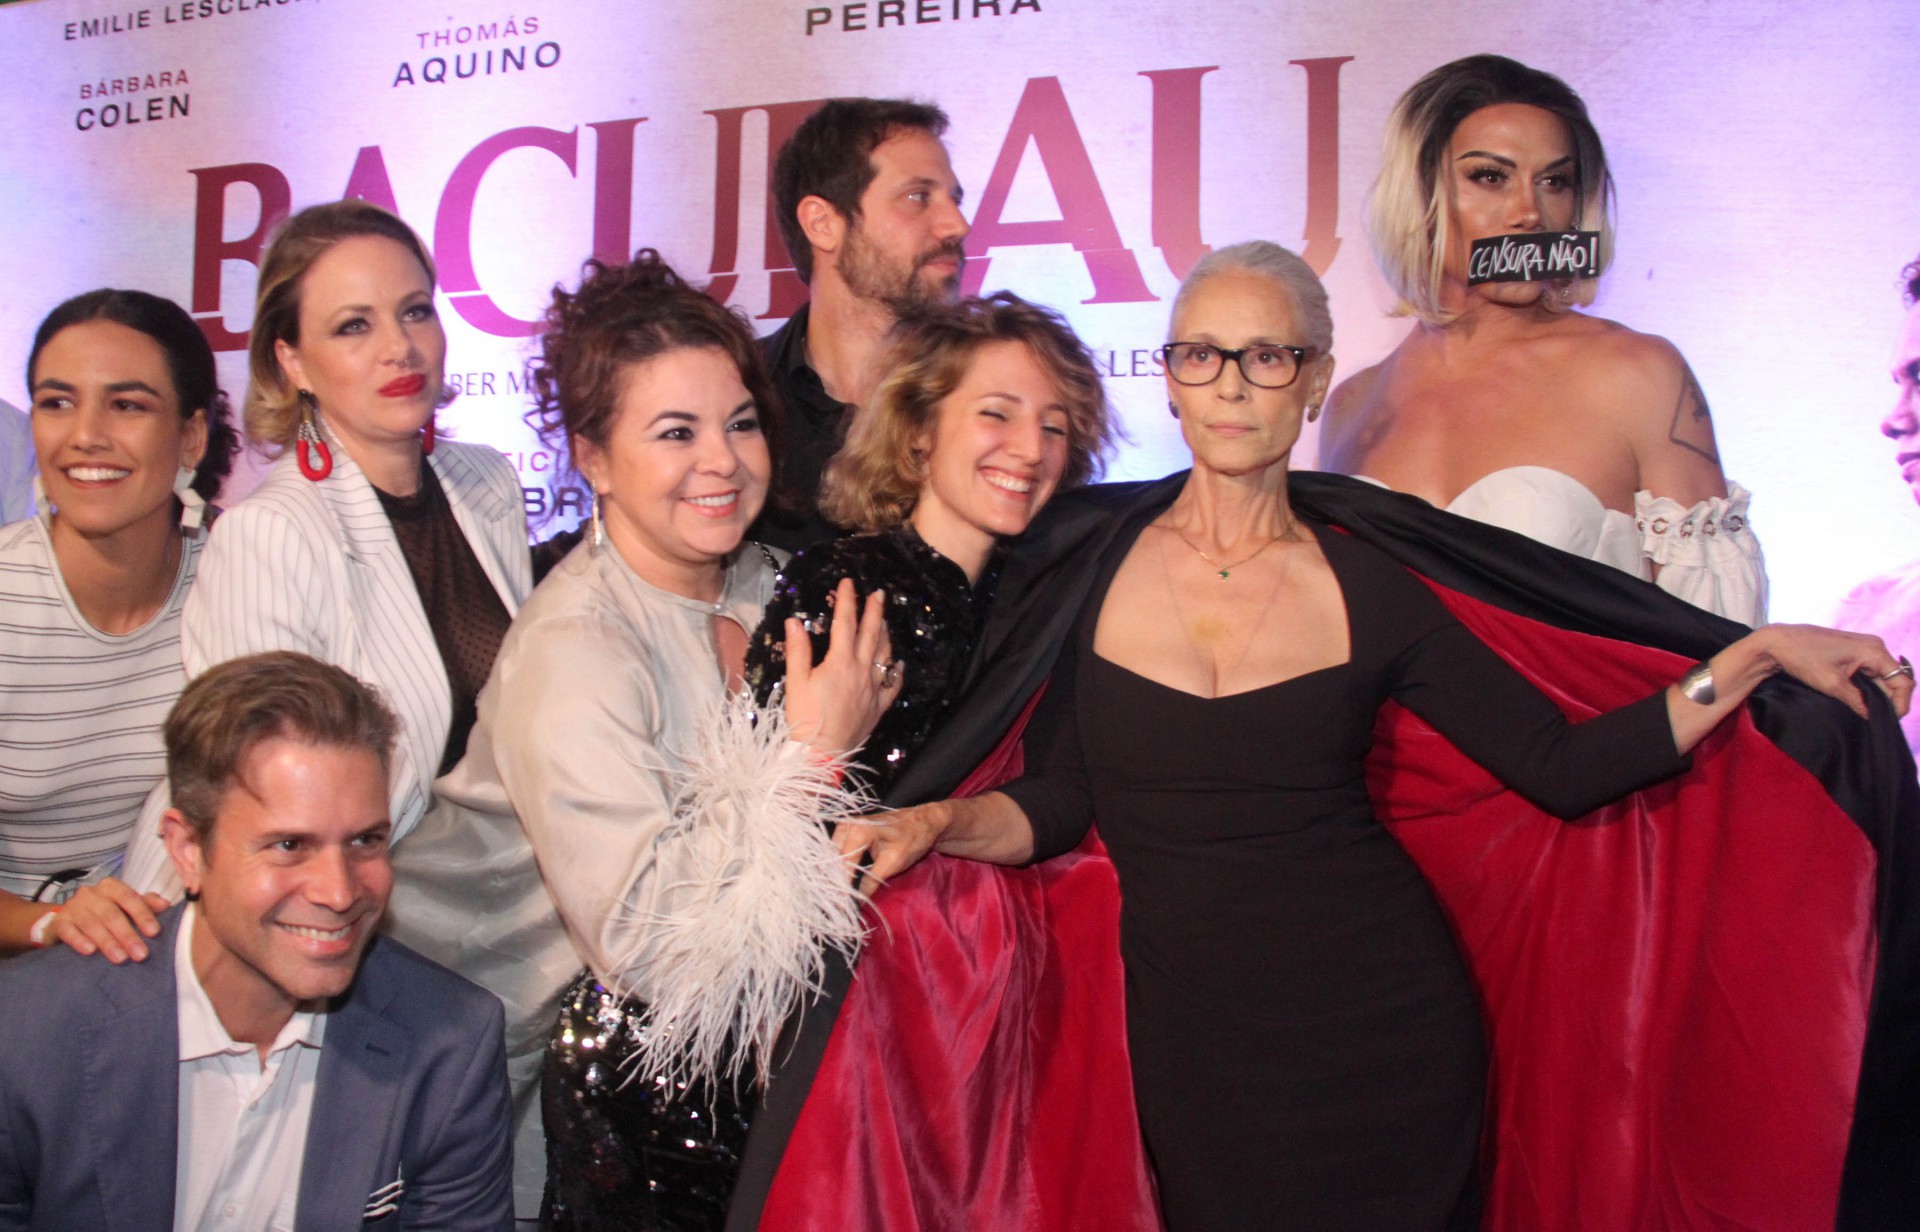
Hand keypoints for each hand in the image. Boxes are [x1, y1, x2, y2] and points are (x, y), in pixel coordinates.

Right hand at [49, 878, 170, 962]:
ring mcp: (72, 906)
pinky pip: (68, 930)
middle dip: (127, 935)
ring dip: (107, 942)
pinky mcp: (59, 922)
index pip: (129, 898)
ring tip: (120, 958)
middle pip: (111, 913)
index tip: (154, 932)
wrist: (68, 920)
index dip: (142, 914)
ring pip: (91, 923)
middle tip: (140, 954)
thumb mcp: (126, 906)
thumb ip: (146, 904)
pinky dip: (79, 940)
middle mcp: (91, 893)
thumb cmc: (106, 913)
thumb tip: (165, 905)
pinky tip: (90, 952)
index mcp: (111, 887)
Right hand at [783, 578, 903, 756]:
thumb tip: (794, 621)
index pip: (845, 623)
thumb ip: (798, 649)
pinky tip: (898, 662)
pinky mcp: (878, 707)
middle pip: (871, 634)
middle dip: (874, 611)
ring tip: (885, 621)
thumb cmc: (805, 717)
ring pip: (884, 655)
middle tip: (879, 593)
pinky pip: (892, 684)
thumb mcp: (796, 681)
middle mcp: (861, 671)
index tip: (849, 582)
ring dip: (885, 634)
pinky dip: (896, 670)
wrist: (822, 753)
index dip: (847, 600)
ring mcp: (873, 689)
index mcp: (840, 661)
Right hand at [835, 801, 951, 895]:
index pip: (842, 865)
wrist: (924, 822)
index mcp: (857, 830)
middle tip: (838, 906)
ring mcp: (845, 827)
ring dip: (835, 876)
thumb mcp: (893, 863)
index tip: (840, 908)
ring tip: (838, 898)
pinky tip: (842, 883)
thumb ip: (872, 882)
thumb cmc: (912, 838)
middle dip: (835, 883)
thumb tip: (857, 902)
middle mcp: (846, 825)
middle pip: (832, 860)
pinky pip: (838, 854)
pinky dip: (840, 869)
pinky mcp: (848, 832)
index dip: (840, 887)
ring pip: (832, 857)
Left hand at [1754, 625, 1913, 720]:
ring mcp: (1864, 647)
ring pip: (1881, 677)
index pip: (1903, 681)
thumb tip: (1872, 716)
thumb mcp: (1832, 684)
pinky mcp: (1853, 651)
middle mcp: (1874, 646)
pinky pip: (1869, 672)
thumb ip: (1857, 701)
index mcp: (1874, 650)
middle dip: (1889, 700)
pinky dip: (1867, 687)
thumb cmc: (1802, 657)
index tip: (1891, 720)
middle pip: (1894, 679)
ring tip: (1868, 713)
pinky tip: (1860, 701)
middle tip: (1877, 720)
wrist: (1777, 642)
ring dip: (1878, 694)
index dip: (1901, 703)